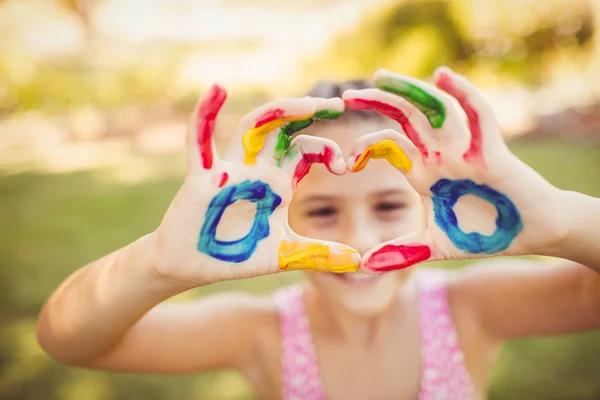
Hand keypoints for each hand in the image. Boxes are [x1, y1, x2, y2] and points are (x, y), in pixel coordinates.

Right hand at [151, 86, 359, 285]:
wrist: (194, 266)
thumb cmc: (237, 256)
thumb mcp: (284, 255)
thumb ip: (319, 255)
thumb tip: (359, 262)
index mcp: (278, 181)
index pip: (305, 150)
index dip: (326, 151)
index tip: (345, 166)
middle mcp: (257, 168)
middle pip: (284, 129)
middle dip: (307, 114)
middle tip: (336, 106)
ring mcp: (230, 169)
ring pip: (253, 128)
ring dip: (277, 112)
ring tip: (304, 104)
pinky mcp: (202, 177)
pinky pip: (200, 142)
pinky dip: (204, 116)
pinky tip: (217, 90)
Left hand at [343, 67, 563, 271]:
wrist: (532, 235)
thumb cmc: (485, 234)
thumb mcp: (434, 245)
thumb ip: (402, 252)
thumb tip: (363, 266)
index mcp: (425, 172)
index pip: (390, 146)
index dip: (367, 146)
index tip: (347, 161)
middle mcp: (440, 155)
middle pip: (405, 118)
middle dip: (377, 103)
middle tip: (346, 97)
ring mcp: (465, 151)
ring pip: (433, 110)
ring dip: (408, 91)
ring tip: (381, 77)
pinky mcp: (492, 153)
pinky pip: (478, 117)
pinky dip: (463, 95)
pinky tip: (443, 76)